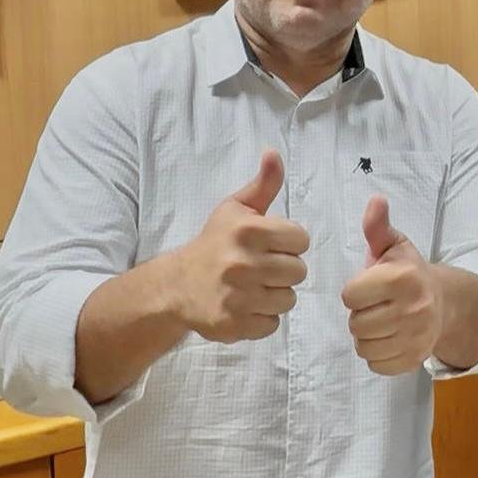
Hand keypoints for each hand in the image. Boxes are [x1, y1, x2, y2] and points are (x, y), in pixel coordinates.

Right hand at [171, 150, 309, 342]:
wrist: (177, 285)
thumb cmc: (214, 243)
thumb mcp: (236, 209)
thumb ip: (263, 185)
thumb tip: (274, 153)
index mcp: (247, 231)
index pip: (300, 240)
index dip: (290, 243)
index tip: (271, 245)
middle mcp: (242, 263)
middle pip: (298, 271)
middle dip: (284, 270)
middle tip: (262, 268)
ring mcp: (238, 296)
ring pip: (288, 299)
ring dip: (275, 295)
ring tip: (254, 287)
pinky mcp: (234, 324)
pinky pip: (273, 324)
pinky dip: (263, 318)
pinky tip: (245, 306)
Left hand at [341, 196, 441, 374]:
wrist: (446, 303)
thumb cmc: (410, 273)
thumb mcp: (395, 246)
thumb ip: (378, 227)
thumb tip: (375, 201)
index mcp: (402, 279)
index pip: (350, 296)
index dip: (355, 291)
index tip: (370, 287)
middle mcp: (413, 309)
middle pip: (356, 323)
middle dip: (361, 314)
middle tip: (376, 306)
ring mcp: (416, 337)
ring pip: (363, 346)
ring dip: (366, 336)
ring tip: (381, 322)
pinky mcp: (415, 359)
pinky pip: (376, 364)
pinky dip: (377, 355)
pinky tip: (389, 338)